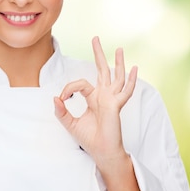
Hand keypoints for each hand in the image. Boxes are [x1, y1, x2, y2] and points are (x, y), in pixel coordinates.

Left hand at [54, 36, 137, 166]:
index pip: (81, 83)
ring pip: (116, 76)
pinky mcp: (116, 106)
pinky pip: (125, 92)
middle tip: (95, 38)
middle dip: (98, 54)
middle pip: (102, 70)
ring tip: (118, 48)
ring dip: (117, 62)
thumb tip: (54, 98)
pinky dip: (131, 81)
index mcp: (94, 98)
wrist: (101, 152)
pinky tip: (135, 69)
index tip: (62, 98)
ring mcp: (112, 99)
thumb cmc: (90, 139)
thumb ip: (61, 111)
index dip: (69, 88)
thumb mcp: (70, 124)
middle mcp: (104, 95)